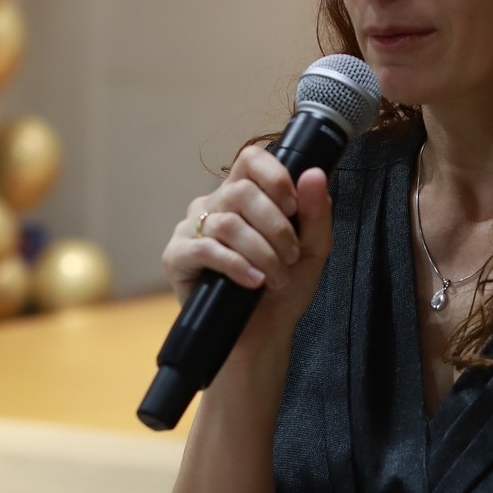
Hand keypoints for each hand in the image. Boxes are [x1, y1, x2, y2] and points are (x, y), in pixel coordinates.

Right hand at [161, 145, 333, 343]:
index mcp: (243, 195)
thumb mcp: (312, 249)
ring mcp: (191, 229)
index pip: (251, 159)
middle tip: (291, 255)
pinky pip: (205, 249)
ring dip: (261, 252)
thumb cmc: (284, 288)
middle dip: (276, 226)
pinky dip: (236, 265)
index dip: (275, 176)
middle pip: (241, 191)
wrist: (262, 333)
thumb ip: (316, 211)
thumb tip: (315, 173)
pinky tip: (253, 281)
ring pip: (227, 223)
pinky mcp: (177, 257)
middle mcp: (214, 205)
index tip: (294, 207)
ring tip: (276, 276)